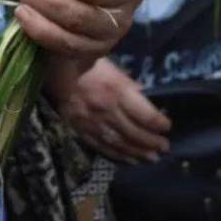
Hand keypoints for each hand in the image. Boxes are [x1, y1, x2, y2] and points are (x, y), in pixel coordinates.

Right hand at [55, 58, 170, 162]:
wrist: (53, 68)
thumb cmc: (85, 61)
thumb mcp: (112, 65)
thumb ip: (127, 84)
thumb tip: (143, 96)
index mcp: (117, 90)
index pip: (146, 114)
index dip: (159, 123)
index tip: (167, 126)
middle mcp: (107, 110)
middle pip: (135, 132)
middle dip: (152, 142)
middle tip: (164, 147)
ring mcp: (92, 122)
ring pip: (120, 143)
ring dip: (138, 152)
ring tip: (151, 158)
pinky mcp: (80, 129)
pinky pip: (101, 146)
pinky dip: (117, 155)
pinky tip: (129, 159)